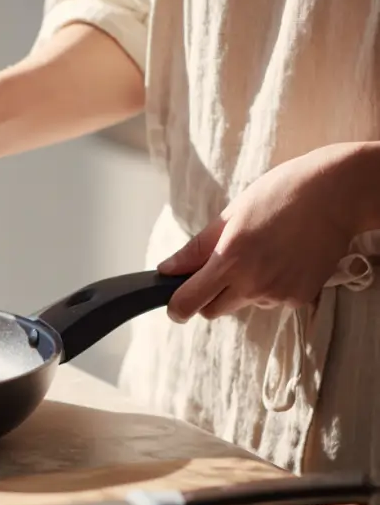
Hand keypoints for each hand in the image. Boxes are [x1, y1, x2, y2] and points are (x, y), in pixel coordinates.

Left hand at [158, 145, 361, 322]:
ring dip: (242, 289)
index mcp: (229, 260)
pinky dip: (271, 287)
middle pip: (212, 310)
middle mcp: (253, 284)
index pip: (189, 303)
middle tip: (221, 268)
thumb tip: (167, 269)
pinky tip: (283, 260)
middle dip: (208, 296)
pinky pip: (272, 301)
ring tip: (262, 254)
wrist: (336, 194)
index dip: (176, 307)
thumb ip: (196, 249)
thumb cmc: (279, 195)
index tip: (175, 305)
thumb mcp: (230, 216)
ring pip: (244, 304)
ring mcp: (278, 294)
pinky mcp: (300, 298)